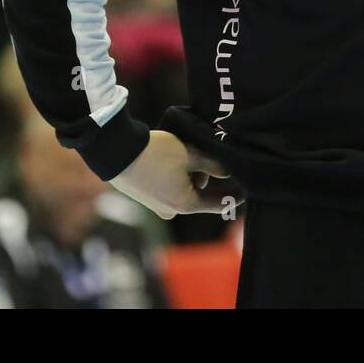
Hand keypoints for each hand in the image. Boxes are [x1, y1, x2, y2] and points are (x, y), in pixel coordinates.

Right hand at [110, 130, 235, 219]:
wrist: (115, 151)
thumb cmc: (155, 153)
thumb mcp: (189, 154)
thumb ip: (213, 165)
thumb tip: (230, 172)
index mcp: (185, 204)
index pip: (219, 204)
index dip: (235, 194)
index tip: (247, 186)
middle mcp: (171, 211)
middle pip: (201, 196)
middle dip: (209, 177)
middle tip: (213, 157)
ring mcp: (157, 206)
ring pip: (185, 190)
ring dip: (191, 175)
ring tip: (190, 152)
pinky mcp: (146, 198)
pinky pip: (170, 188)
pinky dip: (177, 176)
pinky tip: (175, 159)